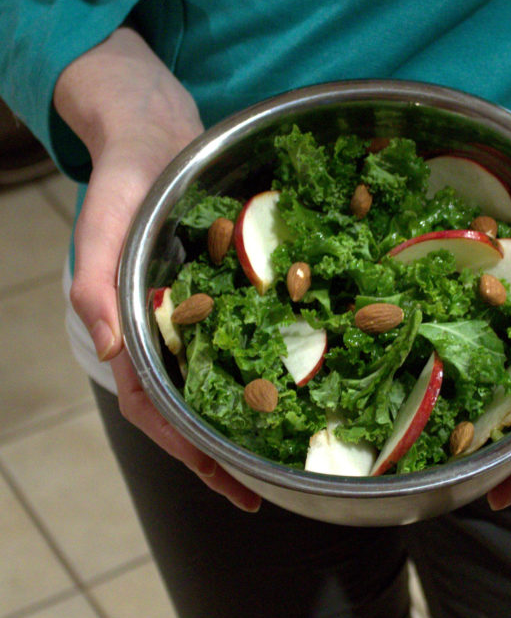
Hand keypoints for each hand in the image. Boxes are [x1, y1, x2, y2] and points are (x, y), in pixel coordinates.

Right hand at [55, 27, 261, 510]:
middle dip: (229, 452)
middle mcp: (168, 329)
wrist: (155, 130)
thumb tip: (111, 349)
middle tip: (274, 487)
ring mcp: (200, 310)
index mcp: (134, 328)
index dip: (192, 455)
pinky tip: (308, 371)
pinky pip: (250, 330)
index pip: (158, 410)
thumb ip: (96, 280)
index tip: (235, 488)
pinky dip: (272, 357)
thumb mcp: (103, 219)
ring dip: (251, 414)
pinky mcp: (228, 285)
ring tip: (293, 448)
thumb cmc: (123, 174)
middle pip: (195, 408)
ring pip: (224, 376)